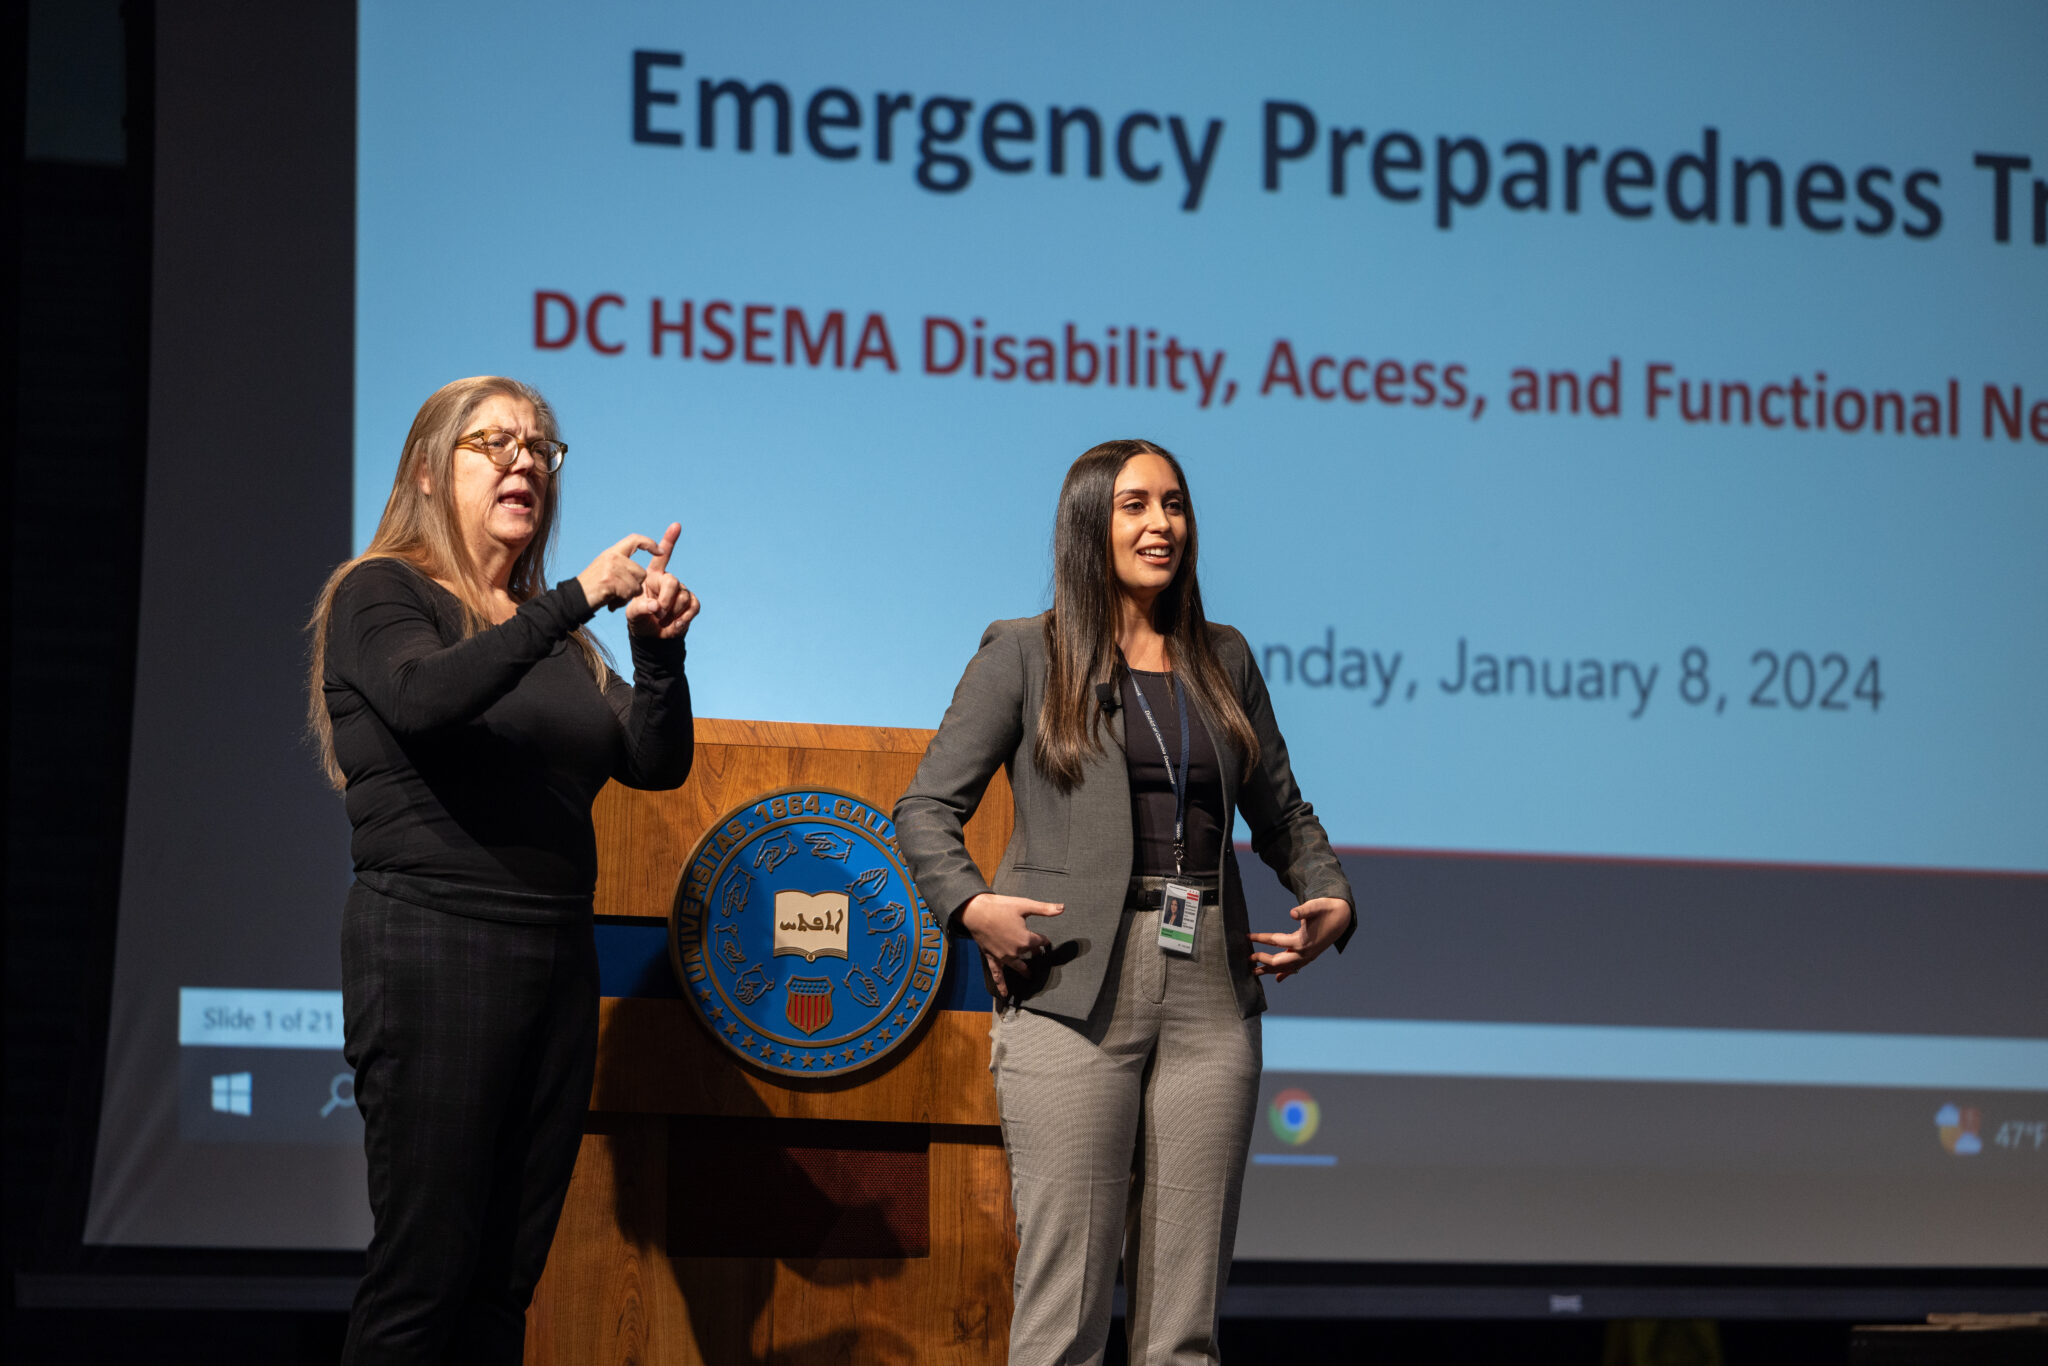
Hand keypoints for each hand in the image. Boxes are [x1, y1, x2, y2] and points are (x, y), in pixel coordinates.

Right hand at [577, 532, 660, 610]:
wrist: (574, 599)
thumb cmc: (592, 589)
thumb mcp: (606, 570)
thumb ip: (621, 566)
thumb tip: (639, 571)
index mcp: (612, 552)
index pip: (635, 540)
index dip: (650, 543)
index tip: (661, 551)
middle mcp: (612, 557)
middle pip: (641, 572)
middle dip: (635, 586)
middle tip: (618, 593)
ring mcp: (611, 568)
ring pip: (637, 584)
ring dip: (628, 595)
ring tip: (613, 596)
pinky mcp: (610, 580)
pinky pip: (629, 592)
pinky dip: (622, 601)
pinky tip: (611, 601)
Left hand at [623, 522, 699, 638]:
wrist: (652, 636)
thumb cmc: (640, 619)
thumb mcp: (632, 614)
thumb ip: (639, 608)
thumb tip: (655, 607)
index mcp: (652, 577)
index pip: (662, 557)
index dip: (669, 541)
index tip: (676, 525)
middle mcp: (668, 580)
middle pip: (673, 581)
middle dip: (665, 599)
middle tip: (657, 613)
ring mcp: (681, 591)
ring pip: (683, 596)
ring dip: (672, 612)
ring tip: (662, 620)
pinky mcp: (691, 603)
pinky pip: (694, 606)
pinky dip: (684, 618)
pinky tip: (675, 625)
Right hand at [959, 893, 1063, 997]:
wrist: (976, 911)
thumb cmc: (1000, 907)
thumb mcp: (1024, 905)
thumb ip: (1044, 909)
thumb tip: (1062, 908)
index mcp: (1025, 939)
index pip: (1040, 941)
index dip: (1043, 940)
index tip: (1046, 941)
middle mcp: (1016, 951)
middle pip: (1030, 954)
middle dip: (1035, 953)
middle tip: (1038, 955)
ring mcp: (1003, 957)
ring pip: (1017, 966)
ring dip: (1024, 971)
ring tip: (1029, 976)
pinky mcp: (992, 958)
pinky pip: (997, 974)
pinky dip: (1001, 985)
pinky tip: (1004, 994)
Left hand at [1249, 896, 1351, 981]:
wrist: (1343, 916)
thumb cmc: (1326, 909)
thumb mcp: (1315, 906)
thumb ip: (1303, 911)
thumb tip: (1292, 913)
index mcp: (1303, 941)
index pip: (1276, 941)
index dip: (1261, 938)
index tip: (1247, 937)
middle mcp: (1304, 952)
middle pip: (1278, 961)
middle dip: (1262, 960)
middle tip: (1248, 958)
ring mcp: (1308, 956)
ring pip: (1286, 967)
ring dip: (1270, 970)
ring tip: (1255, 972)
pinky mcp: (1310, 956)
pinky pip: (1296, 968)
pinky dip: (1286, 973)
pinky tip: (1278, 979)